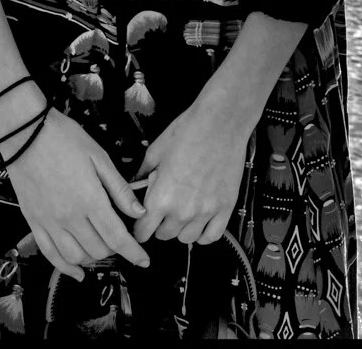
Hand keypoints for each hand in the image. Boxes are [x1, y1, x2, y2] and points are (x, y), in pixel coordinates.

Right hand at [5, 110, 150, 278]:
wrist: (24, 134)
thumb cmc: (64, 139)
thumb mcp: (99, 157)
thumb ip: (119, 189)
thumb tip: (138, 212)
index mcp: (90, 200)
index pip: (117, 237)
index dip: (134, 253)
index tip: (144, 260)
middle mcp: (70, 218)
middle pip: (99, 249)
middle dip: (116, 249)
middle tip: (121, 239)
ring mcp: (49, 223)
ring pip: (76, 257)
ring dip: (93, 258)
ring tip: (102, 248)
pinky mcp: (34, 223)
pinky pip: (50, 254)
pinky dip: (65, 267)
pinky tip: (77, 272)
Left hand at [132, 97, 253, 245]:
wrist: (221, 122)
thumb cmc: (188, 131)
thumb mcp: (155, 151)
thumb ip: (143, 173)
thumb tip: (136, 184)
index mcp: (160, 198)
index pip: (142, 232)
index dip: (139, 228)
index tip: (142, 223)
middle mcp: (182, 210)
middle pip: (164, 236)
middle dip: (159, 226)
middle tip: (163, 210)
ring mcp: (206, 212)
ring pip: (187, 238)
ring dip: (181, 229)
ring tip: (182, 213)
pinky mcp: (225, 208)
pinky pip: (212, 236)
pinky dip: (204, 234)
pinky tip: (201, 222)